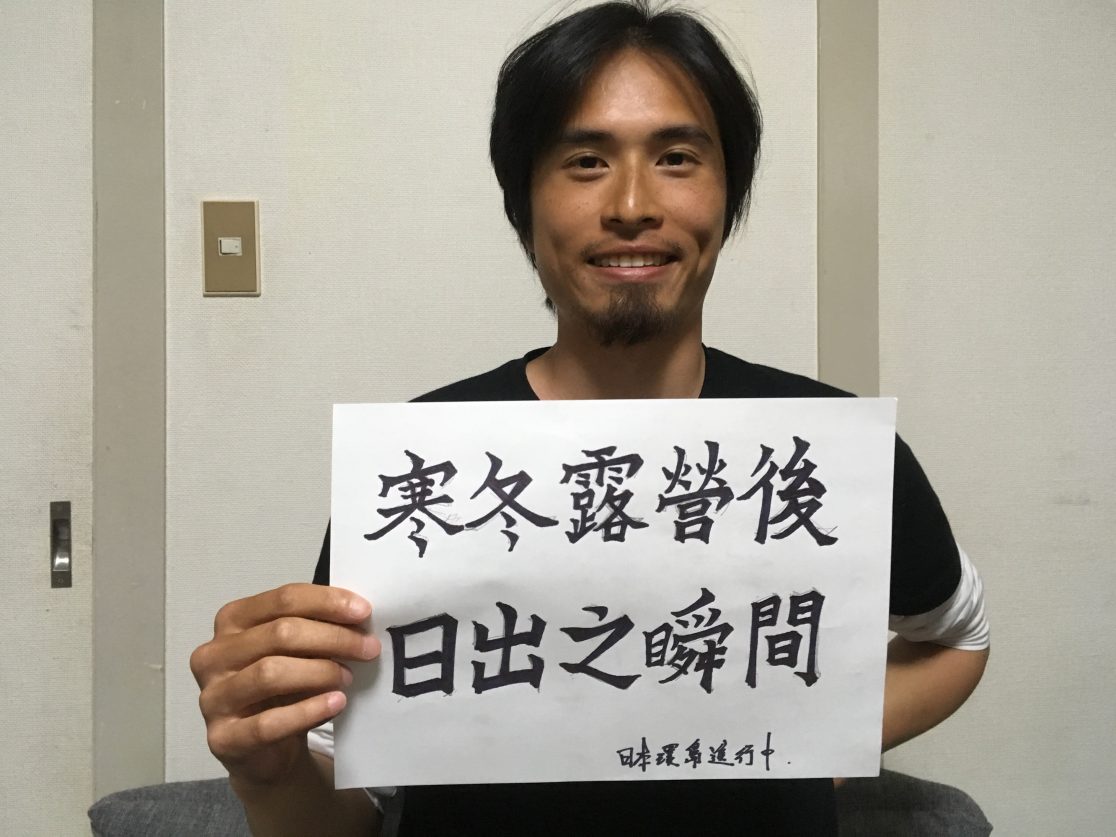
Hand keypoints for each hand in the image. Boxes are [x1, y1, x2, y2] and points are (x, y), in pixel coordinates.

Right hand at [190, 583, 379, 786]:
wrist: (265, 752)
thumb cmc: (282, 689)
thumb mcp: (295, 651)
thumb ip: (314, 628)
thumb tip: (358, 614)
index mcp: (232, 621)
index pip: (283, 599)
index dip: (326, 602)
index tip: (363, 611)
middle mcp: (213, 655)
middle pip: (280, 634)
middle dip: (333, 638)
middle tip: (368, 648)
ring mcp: (213, 697)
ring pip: (271, 673)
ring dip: (320, 672)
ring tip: (348, 677)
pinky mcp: (222, 738)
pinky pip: (268, 723)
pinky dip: (308, 711)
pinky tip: (336, 703)